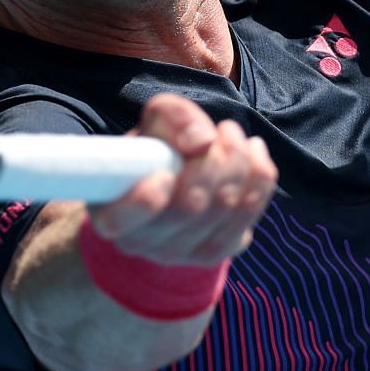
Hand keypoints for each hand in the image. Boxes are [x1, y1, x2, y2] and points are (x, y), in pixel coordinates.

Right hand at [88, 94, 276, 266]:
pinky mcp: (221, 251)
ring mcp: (183, 254)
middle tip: (214, 132)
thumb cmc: (156, 151)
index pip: (121, 222)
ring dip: (239, 158)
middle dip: (213, 158)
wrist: (175, 185)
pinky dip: (259, 172)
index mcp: (110, 214)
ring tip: (230, 135)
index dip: (147, 199)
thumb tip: (202, 141)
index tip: (163, 172)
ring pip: (227, 204)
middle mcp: (143, 242)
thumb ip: (171, 116)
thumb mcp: (152, 124)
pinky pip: (252, 209)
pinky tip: (251, 151)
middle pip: (191, 204)